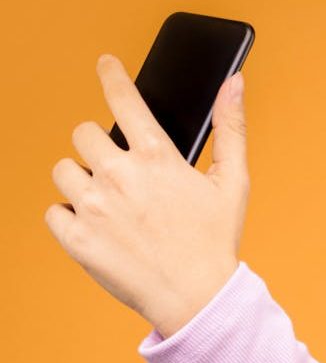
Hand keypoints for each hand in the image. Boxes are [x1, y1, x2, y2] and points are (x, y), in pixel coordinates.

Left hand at [45, 53, 249, 337]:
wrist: (196, 297)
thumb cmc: (216, 240)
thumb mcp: (233, 182)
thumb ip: (232, 128)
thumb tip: (235, 83)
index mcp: (158, 157)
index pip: (123, 98)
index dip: (112, 75)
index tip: (106, 65)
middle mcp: (120, 176)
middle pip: (84, 133)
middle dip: (99, 146)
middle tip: (119, 170)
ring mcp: (93, 207)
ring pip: (63, 169)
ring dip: (81, 180)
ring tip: (109, 203)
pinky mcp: (75, 238)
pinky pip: (53, 210)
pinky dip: (70, 217)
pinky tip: (99, 229)